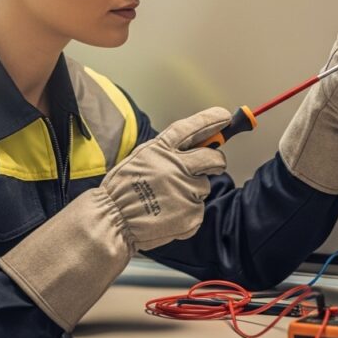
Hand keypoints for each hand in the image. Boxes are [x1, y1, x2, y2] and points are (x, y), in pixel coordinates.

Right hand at [99, 106, 230, 249]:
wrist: (112, 220)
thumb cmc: (122, 190)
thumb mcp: (140, 158)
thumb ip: (165, 152)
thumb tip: (191, 147)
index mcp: (161, 149)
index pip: (191, 128)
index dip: (210, 120)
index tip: (224, 117)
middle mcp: (176, 167)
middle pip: (213, 158)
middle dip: (216, 161)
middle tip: (213, 166)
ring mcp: (185, 191)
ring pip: (204, 187)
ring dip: (193, 192)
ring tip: (168, 200)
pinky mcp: (190, 214)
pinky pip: (198, 211)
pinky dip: (188, 214)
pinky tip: (169, 215)